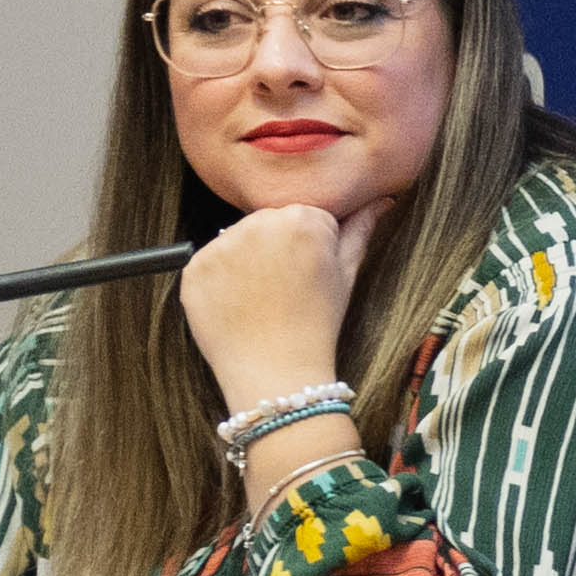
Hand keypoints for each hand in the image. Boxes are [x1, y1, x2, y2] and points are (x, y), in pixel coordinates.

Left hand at [180, 199, 369, 417]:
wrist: (276, 374)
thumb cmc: (317, 325)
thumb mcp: (347, 274)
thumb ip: (359, 230)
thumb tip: (381, 200)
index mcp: (302, 218)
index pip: (305, 215)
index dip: (311, 245)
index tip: (309, 273)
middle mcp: (258, 223)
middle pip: (268, 221)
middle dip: (276, 246)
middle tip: (285, 288)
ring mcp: (221, 245)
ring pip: (237, 239)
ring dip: (246, 259)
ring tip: (260, 297)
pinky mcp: (194, 269)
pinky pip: (207, 262)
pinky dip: (219, 280)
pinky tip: (237, 303)